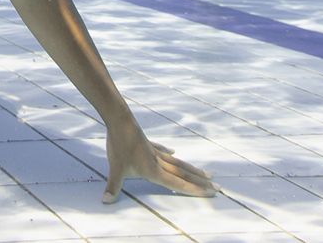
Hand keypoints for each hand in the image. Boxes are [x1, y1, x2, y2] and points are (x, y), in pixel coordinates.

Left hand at [102, 119, 217, 202]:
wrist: (120, 121)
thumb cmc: (119, 145)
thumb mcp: (115, 169)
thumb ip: (113, 186)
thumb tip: (106, 201)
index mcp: (154, 170)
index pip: (178, 183)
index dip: (194, 190)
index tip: (211, 193)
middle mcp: (158, 162)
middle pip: (183, 173)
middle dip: (200, 182)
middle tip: (217, 186)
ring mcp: (154, 151)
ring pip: (177, 163)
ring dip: (191, 169)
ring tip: (205, 173)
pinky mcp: (148, 142)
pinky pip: (162, 151)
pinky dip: (169, 154)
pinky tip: (174, 153)